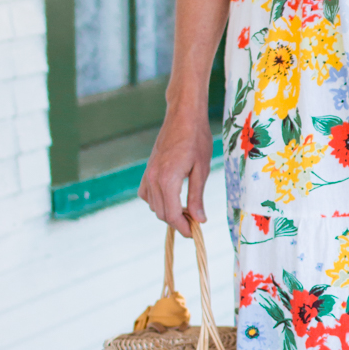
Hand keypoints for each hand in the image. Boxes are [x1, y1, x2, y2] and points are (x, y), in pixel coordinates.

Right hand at [138, 104, 212, 236]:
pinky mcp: (148, 170)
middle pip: (161, 213)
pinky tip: (171, 198)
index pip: (171, 214)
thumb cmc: (196, 139)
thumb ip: (197, 197)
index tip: (195, 233)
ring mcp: (148, 174)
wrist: (183, 116)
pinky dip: (157, 201)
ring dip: (168, 212)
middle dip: (178, 222)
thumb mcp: (201, 170)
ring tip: (187, 210)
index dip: (184, 228)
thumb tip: (199, 220)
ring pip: (153, 205)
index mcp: (167, 179)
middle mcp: (153, 178)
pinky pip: (147, 194)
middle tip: (195, 222)